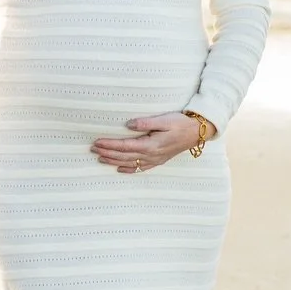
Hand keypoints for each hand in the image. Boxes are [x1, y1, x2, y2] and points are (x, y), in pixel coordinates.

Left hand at [92, 113, 214, 175]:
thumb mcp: (164, 120)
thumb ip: (145, 123)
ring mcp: (155, 160)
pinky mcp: (158, 160)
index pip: (124, 146)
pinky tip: (119, 169)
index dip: (109, 145)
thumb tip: (128, 124)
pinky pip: (140, 168)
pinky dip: (128, 169)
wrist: (197, 132)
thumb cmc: (180, 123)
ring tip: (100, 158)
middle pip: (124, 156)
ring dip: (114, 161)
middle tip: (92, 149)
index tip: (97, 142)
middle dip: (107, 153)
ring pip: (130, 163)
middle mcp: (151, 155)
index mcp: (151, 145)